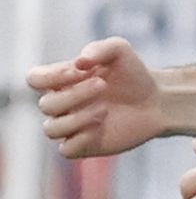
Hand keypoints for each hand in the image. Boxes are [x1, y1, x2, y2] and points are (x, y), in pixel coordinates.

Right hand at [28, 37, 168, 158]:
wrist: (158, 100)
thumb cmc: (134, 74)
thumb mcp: (119, 50)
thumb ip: (98, 49)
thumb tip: (79, 62)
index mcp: (61, 81)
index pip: (34, 79)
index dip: (51, 76)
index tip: (81, 70)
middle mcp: (62, 105)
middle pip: (46, 105)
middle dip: (74, 94)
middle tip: (102, 85)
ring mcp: (72, 126)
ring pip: (51, 129)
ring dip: (76, 119)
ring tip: (104, 109)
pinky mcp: (86, 145)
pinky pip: (67, 150)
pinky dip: (80, 139)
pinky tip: (100, 127)